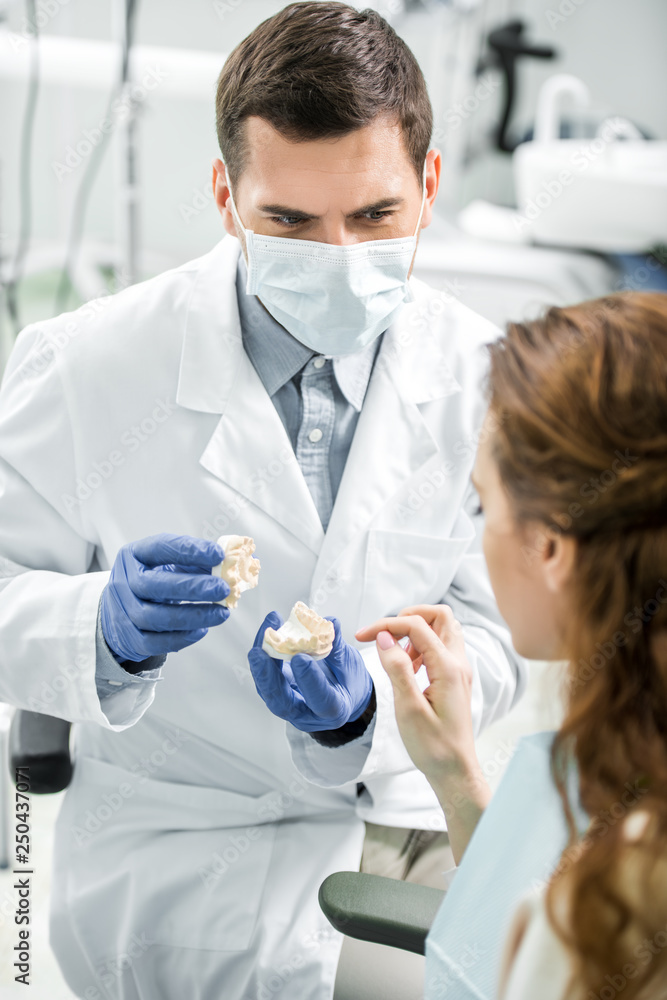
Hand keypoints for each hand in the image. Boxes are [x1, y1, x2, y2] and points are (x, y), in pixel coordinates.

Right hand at [100, 533, 230, 661]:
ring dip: (193, 615)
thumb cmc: (153, 582)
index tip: (219, 555)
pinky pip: (154, 642)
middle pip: (153, 585)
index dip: (189, 550)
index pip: (160, 547)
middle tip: (223, 589)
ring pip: (155, 617)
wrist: (120, 610)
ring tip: (221, 613)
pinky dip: (181, 637)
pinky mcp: (129, 638)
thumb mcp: (167, 565)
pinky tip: (202, 630)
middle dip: (192, 587)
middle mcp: (123, 581)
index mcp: (134, 554)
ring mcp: (122, 611)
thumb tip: (232, 564)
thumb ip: (196, 563)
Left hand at [247, 613, 372, 731]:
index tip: (300, 658)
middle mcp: (307, 714)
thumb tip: (330, 623)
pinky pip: (267, 679)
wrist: (344, 695)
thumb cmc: (350, 683)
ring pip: (268, 689)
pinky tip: (266, 636)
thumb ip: (338, 647)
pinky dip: (264, 658)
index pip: (319, 700)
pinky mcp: (279, 694)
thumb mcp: (351, 666)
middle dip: (267, 675)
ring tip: (266, 633)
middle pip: (281, 701)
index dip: (308, 680)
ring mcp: (290, 706)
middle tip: (259, 651)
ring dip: (261, 662)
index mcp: (333, 710)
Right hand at [356, 604, 489, 864]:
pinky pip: (440, 647)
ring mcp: (458, 670)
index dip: (386, 625)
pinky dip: (421, 646)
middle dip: (409, 617)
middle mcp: (458, 663)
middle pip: (440, 616)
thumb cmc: (433, 747)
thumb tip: (385, 638)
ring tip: (396, 655)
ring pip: (442, 630)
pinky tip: (407, 667)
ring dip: (416, 632)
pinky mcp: (454, 679)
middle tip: (386, 634)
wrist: (455, 771)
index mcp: (448, 668)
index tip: (361, 637)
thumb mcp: (408, 709)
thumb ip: (397, 669)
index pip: (417, 626)